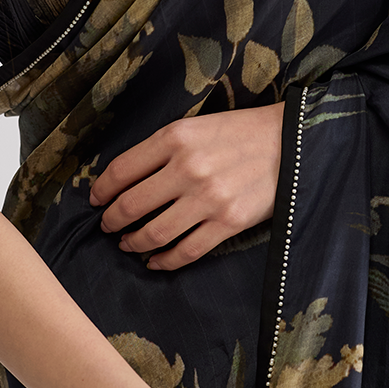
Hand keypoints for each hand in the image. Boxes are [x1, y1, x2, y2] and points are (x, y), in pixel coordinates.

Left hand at [89, 104, 282, 270]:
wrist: (292, 142)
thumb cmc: (241, 132)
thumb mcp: (197, 126)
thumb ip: (163, 149)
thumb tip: (126, 179)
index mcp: (176, 137)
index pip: (121, 170)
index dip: (101, 190)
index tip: (96, 200)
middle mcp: (188, 167)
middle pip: (131, 206)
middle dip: (112, 221)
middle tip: (107, 226)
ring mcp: (208, 198)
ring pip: (153, 233)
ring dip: (133, 243)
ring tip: (127, 244)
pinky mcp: (229, 223)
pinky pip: (185, 251)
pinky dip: (164, 261)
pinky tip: (155, 261)